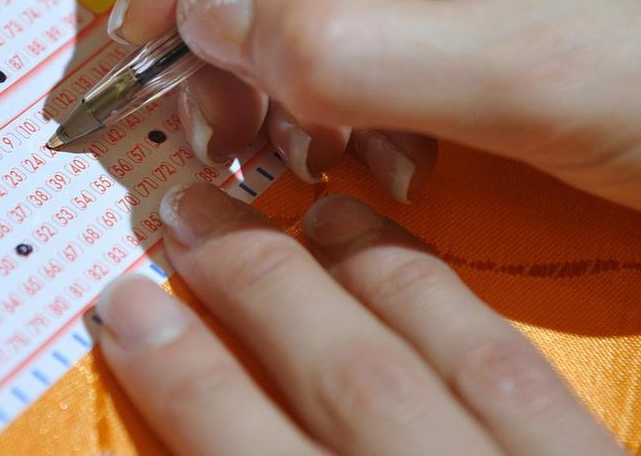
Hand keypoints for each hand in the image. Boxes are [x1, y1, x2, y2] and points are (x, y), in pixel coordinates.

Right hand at [97, 183, 621, 454]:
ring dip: (346, 269)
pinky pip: (514, 367)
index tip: (126, 306)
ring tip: (281, 207)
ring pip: (432, 356)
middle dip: (253, 288)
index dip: (183, 379)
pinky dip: (442, 297)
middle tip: (187, 214)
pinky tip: (396, 254)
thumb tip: (193, 440)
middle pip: (343, 382)